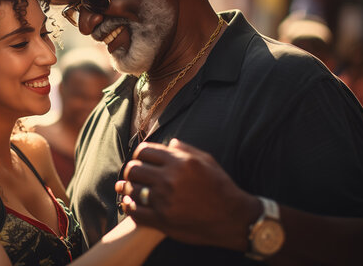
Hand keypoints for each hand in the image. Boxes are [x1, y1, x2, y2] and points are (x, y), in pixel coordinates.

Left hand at [115, 139, 260, 250]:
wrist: (233, 218)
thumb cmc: (221, 187)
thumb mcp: (208, 161)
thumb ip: (186, 150)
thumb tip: (170, 143)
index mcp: (180, 162)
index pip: (144, 151)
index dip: (139, 155)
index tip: (141, 161)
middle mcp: (170, 179)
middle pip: (133, 169)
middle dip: (131, 172)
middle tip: (135, 177)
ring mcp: (164, 200)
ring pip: (131, 190)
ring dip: (129, 189)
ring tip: (131, 190)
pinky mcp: (162, 220)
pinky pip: (135, 211)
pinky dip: (129, 207)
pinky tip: (131, 205)